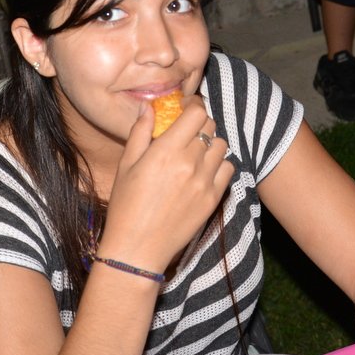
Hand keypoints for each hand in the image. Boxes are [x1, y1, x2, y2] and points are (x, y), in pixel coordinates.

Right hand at [99, 96, 234, 272]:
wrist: (138, 247)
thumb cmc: (126, 206)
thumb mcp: (126, 165)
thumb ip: (140, 132)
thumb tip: (149, 108)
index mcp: (166, 150)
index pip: (196, 113)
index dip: (192, 107)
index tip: (184, 110)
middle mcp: (189, 162)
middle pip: (210, 127)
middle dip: (199, 124)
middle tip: (187, 132)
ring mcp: (204, 181)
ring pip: (221, 146)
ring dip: (210, 144)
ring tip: (195, 153)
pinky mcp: (213, 199)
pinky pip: (228, 169)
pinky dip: (219, 165)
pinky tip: (203, 171)